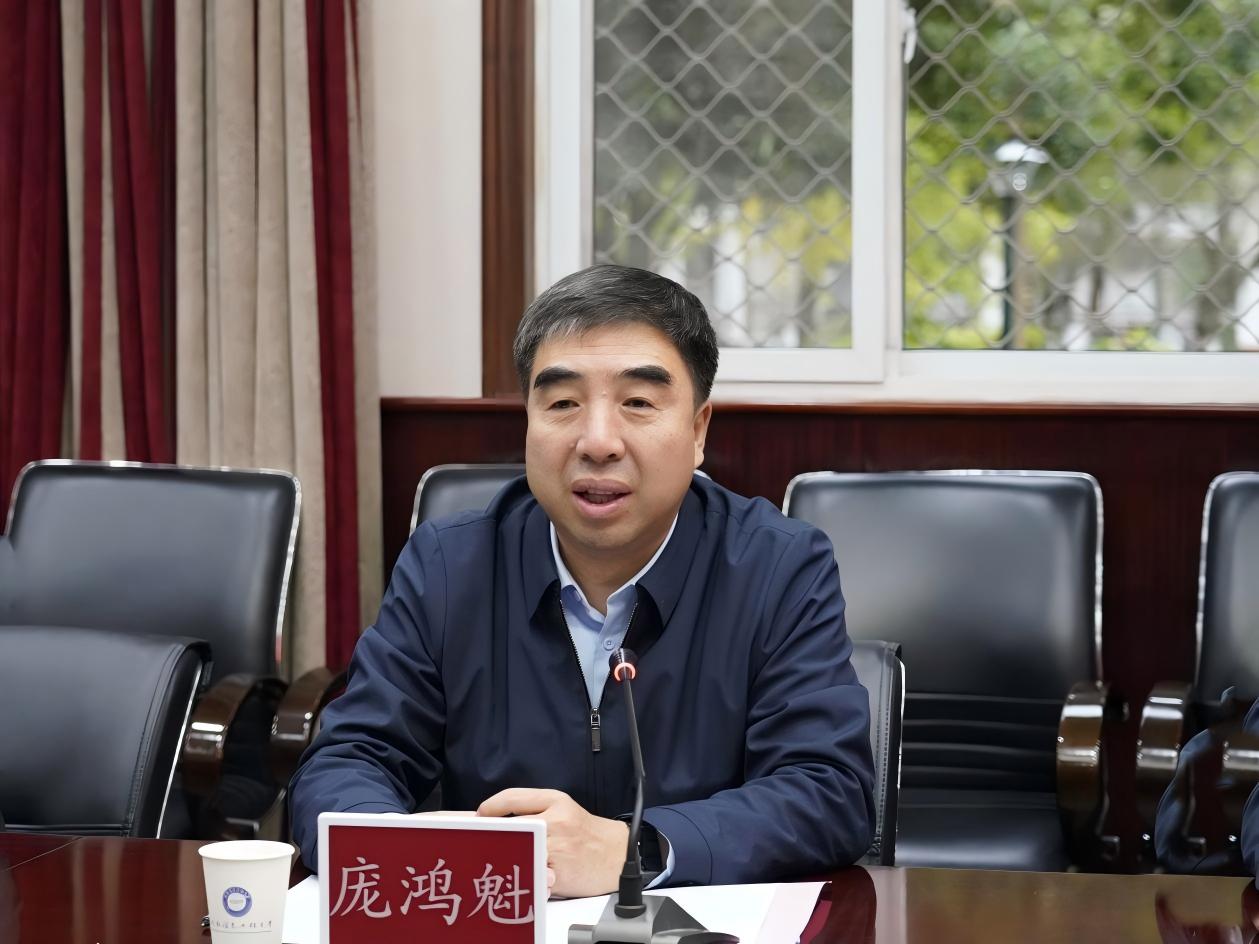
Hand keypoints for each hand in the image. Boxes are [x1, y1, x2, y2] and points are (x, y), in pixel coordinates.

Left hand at [477, 788, 627, 897]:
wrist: (618, 855)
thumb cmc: (585, 833)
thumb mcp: (563, 809)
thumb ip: (533, 809)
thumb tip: (495, 817)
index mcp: (556, 801)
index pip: (513, 798)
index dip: (491, 807)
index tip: (480, 816)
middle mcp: (557, 821)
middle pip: (511, 825)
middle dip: (494, 834)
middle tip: (481, 840)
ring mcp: (558, 847)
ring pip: (518, 850)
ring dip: (506, 855)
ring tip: (498, 857)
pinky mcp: (559, 873)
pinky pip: (531, 873)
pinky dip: (523, 874)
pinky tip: (522, 872)